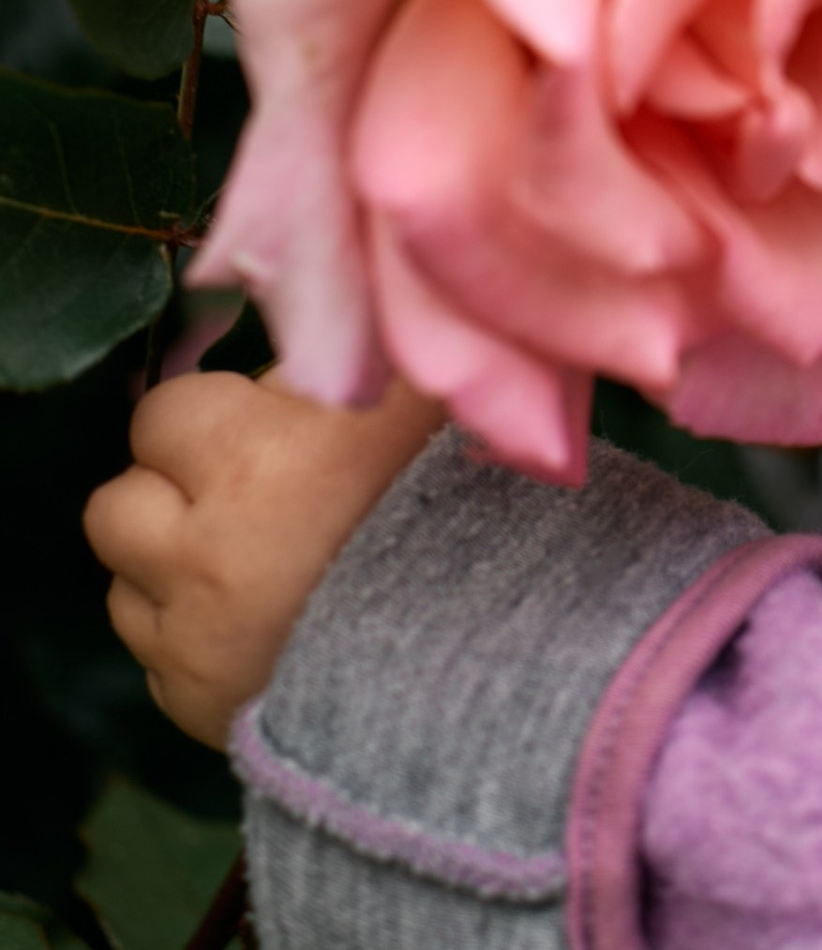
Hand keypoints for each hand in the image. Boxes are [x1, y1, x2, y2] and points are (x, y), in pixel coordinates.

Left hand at [84, 370, 444, 746]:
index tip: (263, 431)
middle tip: (243, 496)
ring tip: (249, 561)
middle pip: (115, 503)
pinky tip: (263, 623)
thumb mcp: (423, 398)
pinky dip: (194, 636)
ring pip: (121, 583)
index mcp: (255, 458)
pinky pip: (154, 658)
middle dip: (169, 493)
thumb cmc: (461, 500)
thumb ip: (356, 348)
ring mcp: (190, 638)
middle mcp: (203, 550)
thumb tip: (300, 336)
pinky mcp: (194, 706)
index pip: (160, 413)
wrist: (484, 652)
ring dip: (169, 566)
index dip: (209, 418)